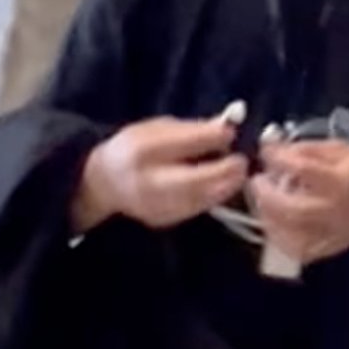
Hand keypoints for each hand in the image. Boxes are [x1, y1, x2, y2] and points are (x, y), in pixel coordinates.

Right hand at [71, 116, 247, 232]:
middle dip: (224, 171)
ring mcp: (154, 205)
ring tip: (239, 173)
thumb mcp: (159, 127)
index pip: (182, 144)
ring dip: (225, 186)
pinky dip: (214, 197)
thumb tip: (228, 127)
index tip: (233, 131)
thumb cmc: (136, 146)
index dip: (212, 138)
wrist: (105, 182)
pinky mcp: (163, 220)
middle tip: (243, 161)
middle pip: (193, 180)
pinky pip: (196, 209)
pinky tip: (224, 185)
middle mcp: (147, 181)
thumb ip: (193, 129)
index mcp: (144, 150)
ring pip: (198, 199)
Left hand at [250, 140, 348, 263]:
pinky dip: (280, 239)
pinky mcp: (327, 249)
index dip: (278, 158)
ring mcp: (329, 234)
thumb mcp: (341, 149)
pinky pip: (297, 250)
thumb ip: (309, 150)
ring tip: (263, 201)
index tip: (266, 150)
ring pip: (289, 232)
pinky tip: (274, 225)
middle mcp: (332, 210)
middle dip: (266, 193)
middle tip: (256, 181)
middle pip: (290, 207)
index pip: (301, 169)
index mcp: (339, 181)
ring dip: (268, 216)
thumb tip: (278, 151)